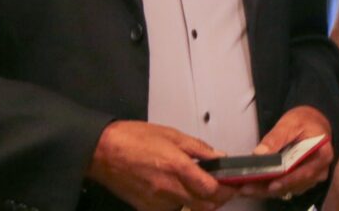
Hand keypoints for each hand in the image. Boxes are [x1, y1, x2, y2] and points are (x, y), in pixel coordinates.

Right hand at [86, 120, 235, 210]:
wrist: (104, 152)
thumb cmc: (135, 138)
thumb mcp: (172, 135)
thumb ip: (199, 149)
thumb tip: (219, 157)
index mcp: (178, 167)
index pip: (212, 189)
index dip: (228, 189)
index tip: (234, 183)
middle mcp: (170, 189)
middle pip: (206, 206)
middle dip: (219, 199)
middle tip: (223, 188)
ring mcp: (158, 203)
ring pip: (190, 210)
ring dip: (201, 202)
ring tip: (200, 187)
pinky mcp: (148, 210)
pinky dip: (182, 204)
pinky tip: (179, 191)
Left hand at [239, 105, 332, 201]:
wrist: (312, 120)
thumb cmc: (304, 120)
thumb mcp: (290, 123)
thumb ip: (275, 138)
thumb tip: (259, 154)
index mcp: (323, 155)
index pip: (305, 173)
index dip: (288, 181)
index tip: (271, 184)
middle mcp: (320, 171)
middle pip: (295, 185)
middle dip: (271, 188)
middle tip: (249, 189)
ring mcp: (312, 178)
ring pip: (289, 189)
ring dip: (269, 190)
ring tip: (248, 188)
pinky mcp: (302, 180)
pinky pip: (287, 187)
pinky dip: (271, 187)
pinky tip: (256, 186)